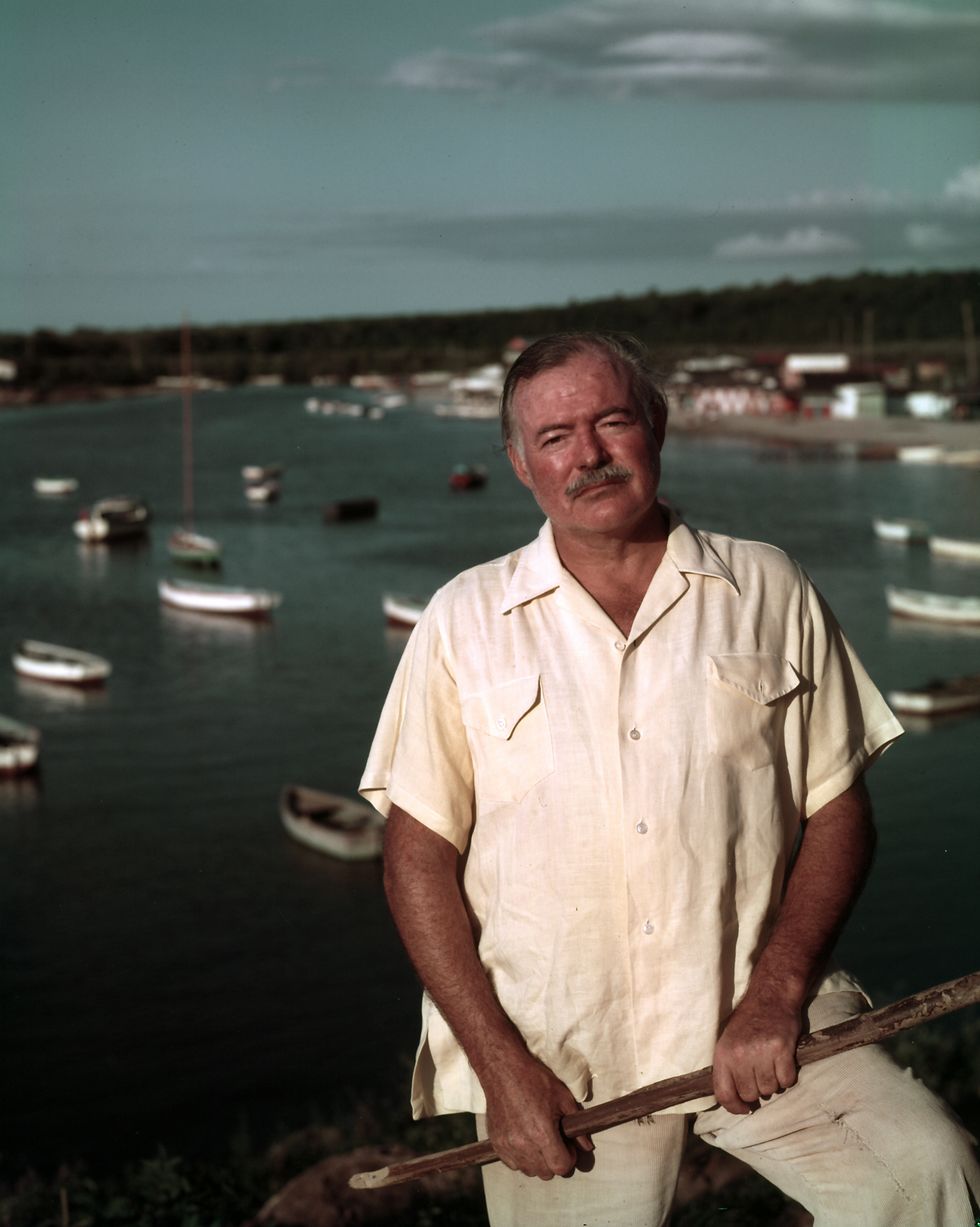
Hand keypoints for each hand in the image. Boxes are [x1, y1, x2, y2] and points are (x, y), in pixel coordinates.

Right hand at [483, 1052, 593, 1179]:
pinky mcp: (497, 1144)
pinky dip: (521, 1158)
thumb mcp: (563, 1098)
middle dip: (554, 1160)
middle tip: (554, 1141)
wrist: (504, 1070)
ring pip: (529, 1171)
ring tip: (538, 1140)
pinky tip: (524, 1139)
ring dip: (538, 1161)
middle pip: (546, 1173)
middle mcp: (523, 1144)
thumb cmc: (535, 1080)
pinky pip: (513, 1164)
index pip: (561, 1167)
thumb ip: (577, 1126)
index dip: (569, 1159)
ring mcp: (508, 1146)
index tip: (568, 1146)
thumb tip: (587, 1146)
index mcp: (542, 1133)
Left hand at [712, 987, 801, 1114]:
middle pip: (750, 1094)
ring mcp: (762, 1052)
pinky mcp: (783, 1050)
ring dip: (774, 1082)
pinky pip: (788, 1080)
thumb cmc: (747, 1022)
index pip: (724, 1094)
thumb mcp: (727, 1041)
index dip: (735, 1107)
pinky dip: (788, 1076)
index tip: (744, 1109)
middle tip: (761, 1074)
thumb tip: (733, 1100)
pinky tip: (784, 1062)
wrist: (771, 997)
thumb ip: (727, 1068)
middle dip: (757, 1089)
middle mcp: (740, 1055)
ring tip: (772, 1065)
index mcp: (723, 1054)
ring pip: (770, 1089)